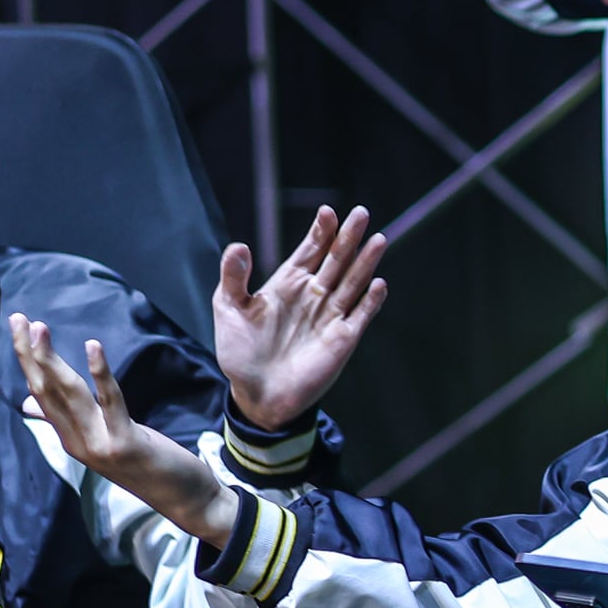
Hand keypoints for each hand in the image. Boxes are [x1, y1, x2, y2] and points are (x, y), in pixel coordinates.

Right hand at [10, 313, 238, 544]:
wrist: (184, 500)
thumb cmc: (145, 465)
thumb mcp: (102, 440)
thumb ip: (69, 420)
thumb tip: (28, 402)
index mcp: (71, 438)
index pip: (40, 393)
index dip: (27, 359)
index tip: (18, 325)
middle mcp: (77, 442)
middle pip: (47, 391)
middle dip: (31, 353)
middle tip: (19, 318)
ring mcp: (99, 445)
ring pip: (69, 395)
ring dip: (52, 360)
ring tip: (40, 328)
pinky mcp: (124, 443)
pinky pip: (110, 403)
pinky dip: (100, 373)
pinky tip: (93, 346)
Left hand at [215, 205, 387, 430]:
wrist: (256, 396)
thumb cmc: (240, 352)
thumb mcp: (228, 309)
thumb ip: (233, 277)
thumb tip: (238, 245)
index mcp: (288, 283)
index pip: (310, 250)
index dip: (320, 231)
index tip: (328, 212)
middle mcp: (313, 295)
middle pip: (336, 259)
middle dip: (348, 237)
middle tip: (361, 213)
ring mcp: (330, 316)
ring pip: (353, 282)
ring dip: (365, 262)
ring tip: (378, 239)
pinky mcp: (342, 339)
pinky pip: (361, 315)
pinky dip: (371, 300)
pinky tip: (378, 284)